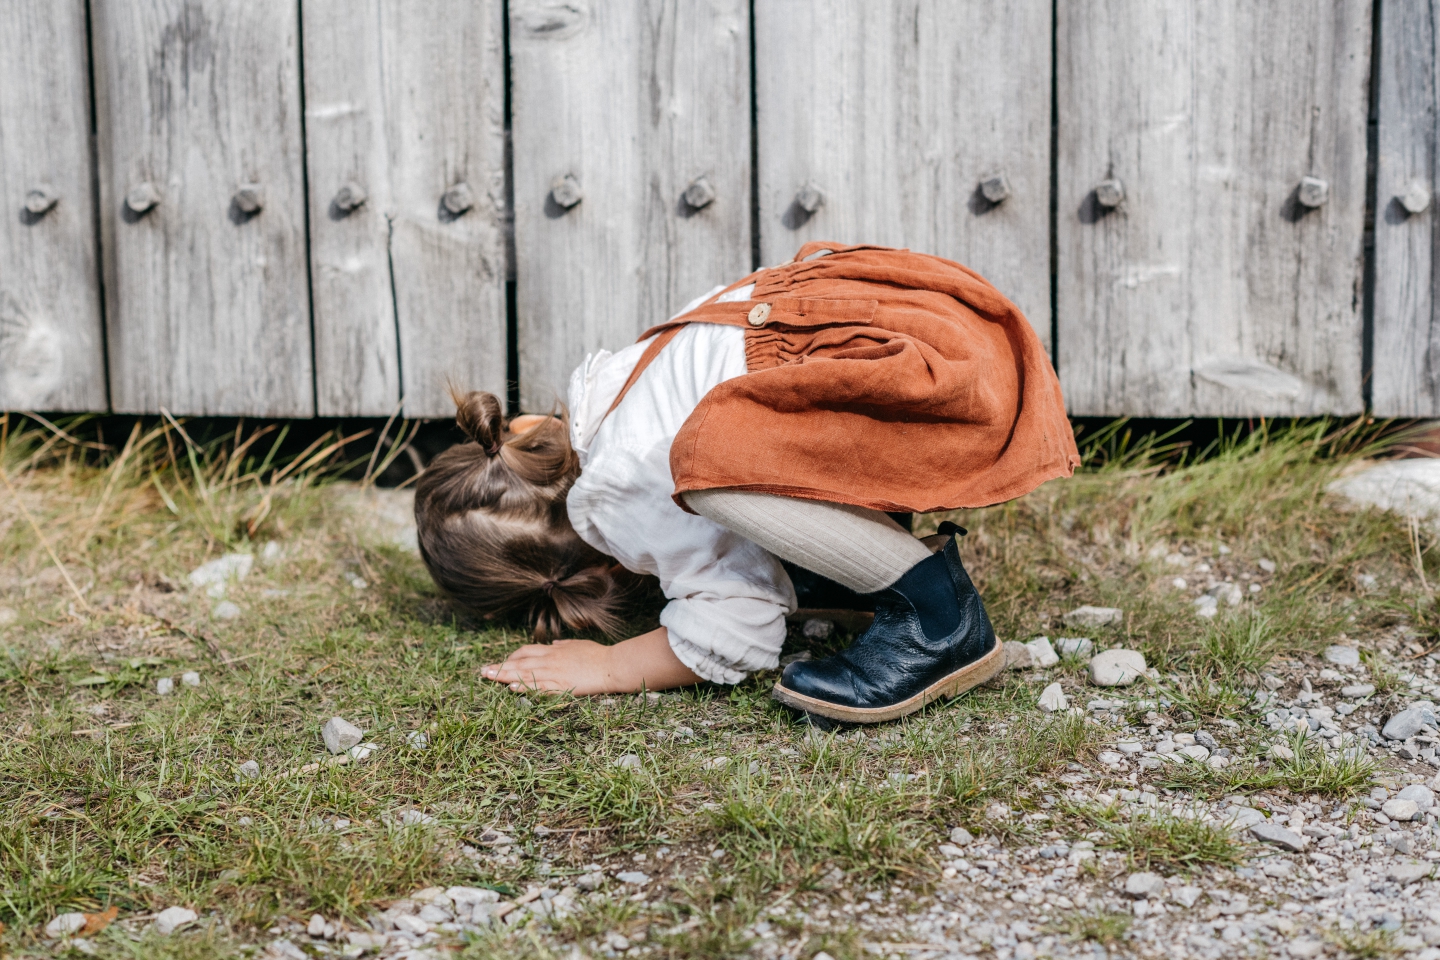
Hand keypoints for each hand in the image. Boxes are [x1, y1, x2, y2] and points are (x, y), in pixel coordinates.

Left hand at [482, 639, 618, 694]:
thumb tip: (554, 644)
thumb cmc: (598, 655)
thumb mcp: (578, 644)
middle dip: (500, 667)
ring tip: (489, 678)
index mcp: (553, 651)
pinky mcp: (562, 687)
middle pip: (519, 663)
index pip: (525, 651)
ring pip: (525, 674)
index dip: (511, 657)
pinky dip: (525, 687)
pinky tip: (512, 688)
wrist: (612, 666)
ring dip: (505, 676)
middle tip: (483, 671)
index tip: (501, 663)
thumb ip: (564, 645)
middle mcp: (550, 660)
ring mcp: (555, 674)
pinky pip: (539, 687)